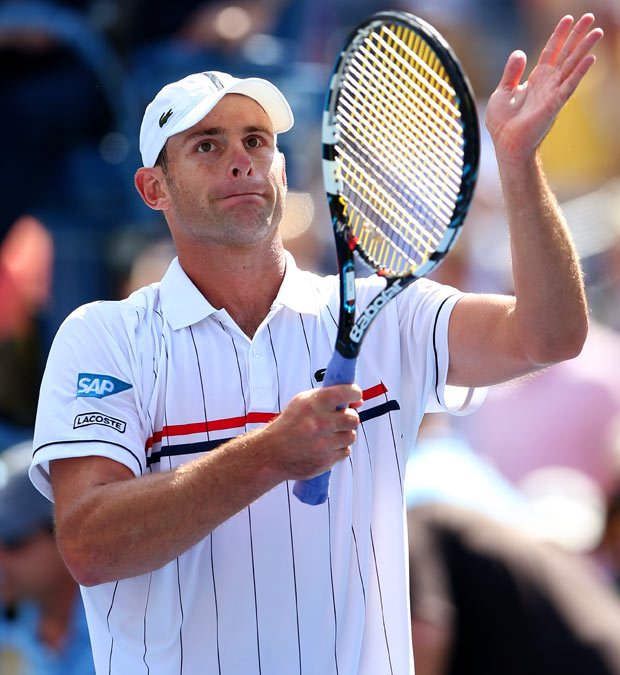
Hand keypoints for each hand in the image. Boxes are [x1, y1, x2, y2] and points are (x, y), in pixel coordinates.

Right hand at [260, 384, 362, 480]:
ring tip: (327, 435)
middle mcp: (321, 422)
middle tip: (337, 420)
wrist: (272, 452)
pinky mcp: (326, 460)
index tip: (354, 397)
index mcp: (315, 403)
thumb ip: (330, 397)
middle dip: (348, 418)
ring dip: (343, 435)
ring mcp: (324, 443)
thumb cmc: (289, 425)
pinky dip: (337, 449)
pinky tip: (324, 446)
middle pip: (353, 418)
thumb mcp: (304, 401)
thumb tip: (358, 402)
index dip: (354, 394)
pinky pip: (345, 451)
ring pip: (351, 436)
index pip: (347, 393)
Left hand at [485, 14, 603, 162]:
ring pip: (571, 66)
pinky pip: (569, 86)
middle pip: (565, 54)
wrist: (505, 144)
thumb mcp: (502, 92)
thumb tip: (520, 52)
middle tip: (590, 17)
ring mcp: (553, 93)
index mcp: (535, 80)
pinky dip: (579, 72)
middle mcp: (547, 84)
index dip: (558, 35)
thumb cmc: (503, 123)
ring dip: (584, 49)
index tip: (567, 19)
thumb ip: (511, 72)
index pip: (549, 52)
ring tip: (597, 32)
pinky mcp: (554, 104)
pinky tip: (590, 59)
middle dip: (577, 36)